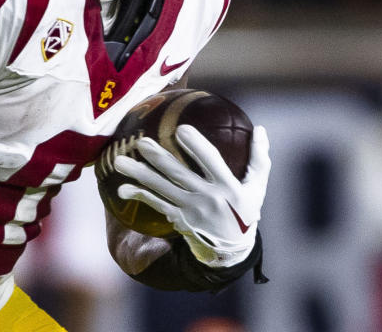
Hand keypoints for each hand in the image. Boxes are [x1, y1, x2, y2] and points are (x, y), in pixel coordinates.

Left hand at [114, 124, 270, 266]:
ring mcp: (190, 210)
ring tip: (119, 161)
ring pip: (161, 189)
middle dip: (157, 158)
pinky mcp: (178, 219)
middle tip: (140, 142)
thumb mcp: (257, 188)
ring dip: (139, 175)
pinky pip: (155, 204)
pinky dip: (139, 195)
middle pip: (178, 175)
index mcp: (228, 187)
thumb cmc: (244, 212)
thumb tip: (261, 130)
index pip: (211, 162)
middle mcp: (207, 199)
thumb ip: (260, 159)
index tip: (181, 129)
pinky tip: (122, 188)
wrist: (231, 252)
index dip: (196, 146)